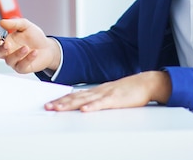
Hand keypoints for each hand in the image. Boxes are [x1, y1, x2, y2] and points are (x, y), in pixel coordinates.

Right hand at [0, 18, 60, 73]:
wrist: (48, 47)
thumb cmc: (35, 37)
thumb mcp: (25, 26)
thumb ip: (14, 23)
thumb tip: (1, 22)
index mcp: (6, 41)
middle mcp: (8, 52)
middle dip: (1, 49)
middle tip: (7, 44)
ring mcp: (14, 61)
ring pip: (9, 60)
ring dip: (17, 54)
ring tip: (26, 47)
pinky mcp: (22, 68)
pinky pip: (21, 66)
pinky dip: (27, 59)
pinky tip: (34, 52)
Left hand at [44, 71, 171, 111]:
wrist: (145, 83)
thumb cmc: (129, 91)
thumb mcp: (110, 95)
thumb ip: (98, 100)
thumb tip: (86, 106)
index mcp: (96, 91)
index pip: (75, 96)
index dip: (61, 100)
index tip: (50, 104)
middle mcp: (98, 91)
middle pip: (75, 98)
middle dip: (60, 103)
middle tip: (47, 107)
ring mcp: (106, 94)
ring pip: (84, 100)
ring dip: (70, 105)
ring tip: (58, 108)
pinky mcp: (116, 99)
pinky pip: (102, 104)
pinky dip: (92, 107)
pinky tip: (84, 110)